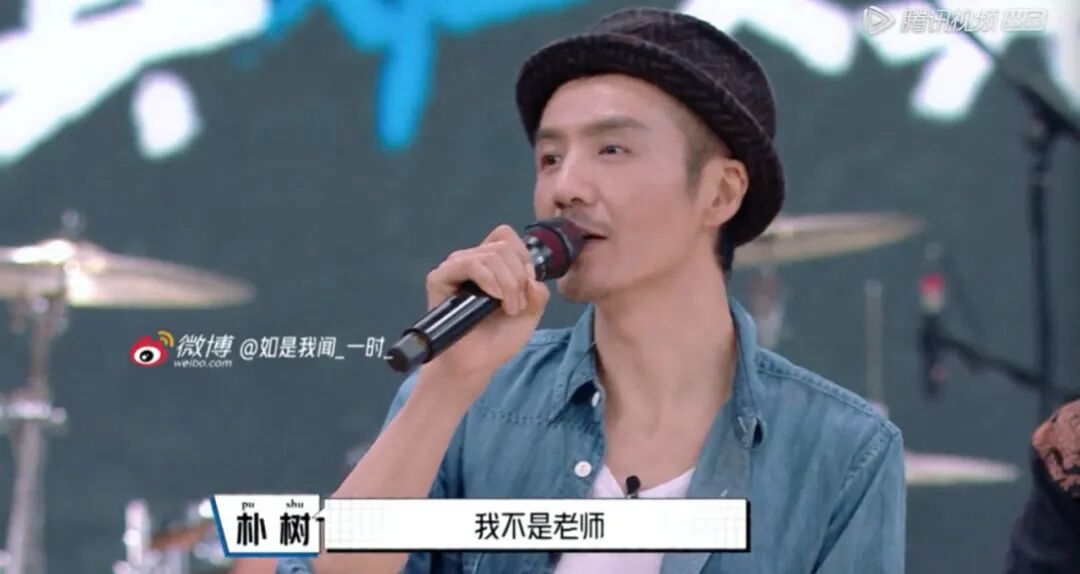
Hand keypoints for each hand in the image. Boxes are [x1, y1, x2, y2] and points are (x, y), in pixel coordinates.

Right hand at [418, 224, 549, 391]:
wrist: (476, 364)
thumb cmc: (497, 340)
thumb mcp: (530, 314)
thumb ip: (538, 293)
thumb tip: (531, 277)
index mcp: (490, 263)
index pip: (505, 236)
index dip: (522, 256)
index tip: (526, 287)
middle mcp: (471, 260)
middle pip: (503, 247)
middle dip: (519, 278)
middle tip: (516, 307)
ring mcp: (454, 268)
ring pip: (491, 255)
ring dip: (508, 284)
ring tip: (508, 309)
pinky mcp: (440, 278)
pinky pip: (470, 264)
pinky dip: (490, 280)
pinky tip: (494, 299)